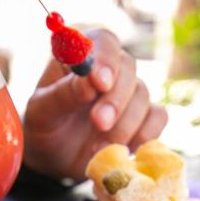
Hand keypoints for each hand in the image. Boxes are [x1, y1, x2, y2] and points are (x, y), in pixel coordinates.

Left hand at [22, 29, 167, 180]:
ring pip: (143, 96)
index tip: (99, 83)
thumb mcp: (42, 112)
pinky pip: (157, 118)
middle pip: (128, 68)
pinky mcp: (144, 117)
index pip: (103, 42)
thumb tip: (90, 83)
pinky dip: (143, 135)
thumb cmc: (45, 127)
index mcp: (81, 56)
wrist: (55, 159)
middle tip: (99, 123)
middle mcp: (110, 69)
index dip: (105, 59)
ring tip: (96, 148)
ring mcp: (129, 93)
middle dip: (115, 99)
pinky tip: (120, 151)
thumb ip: (63, 94)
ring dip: (123, 125)